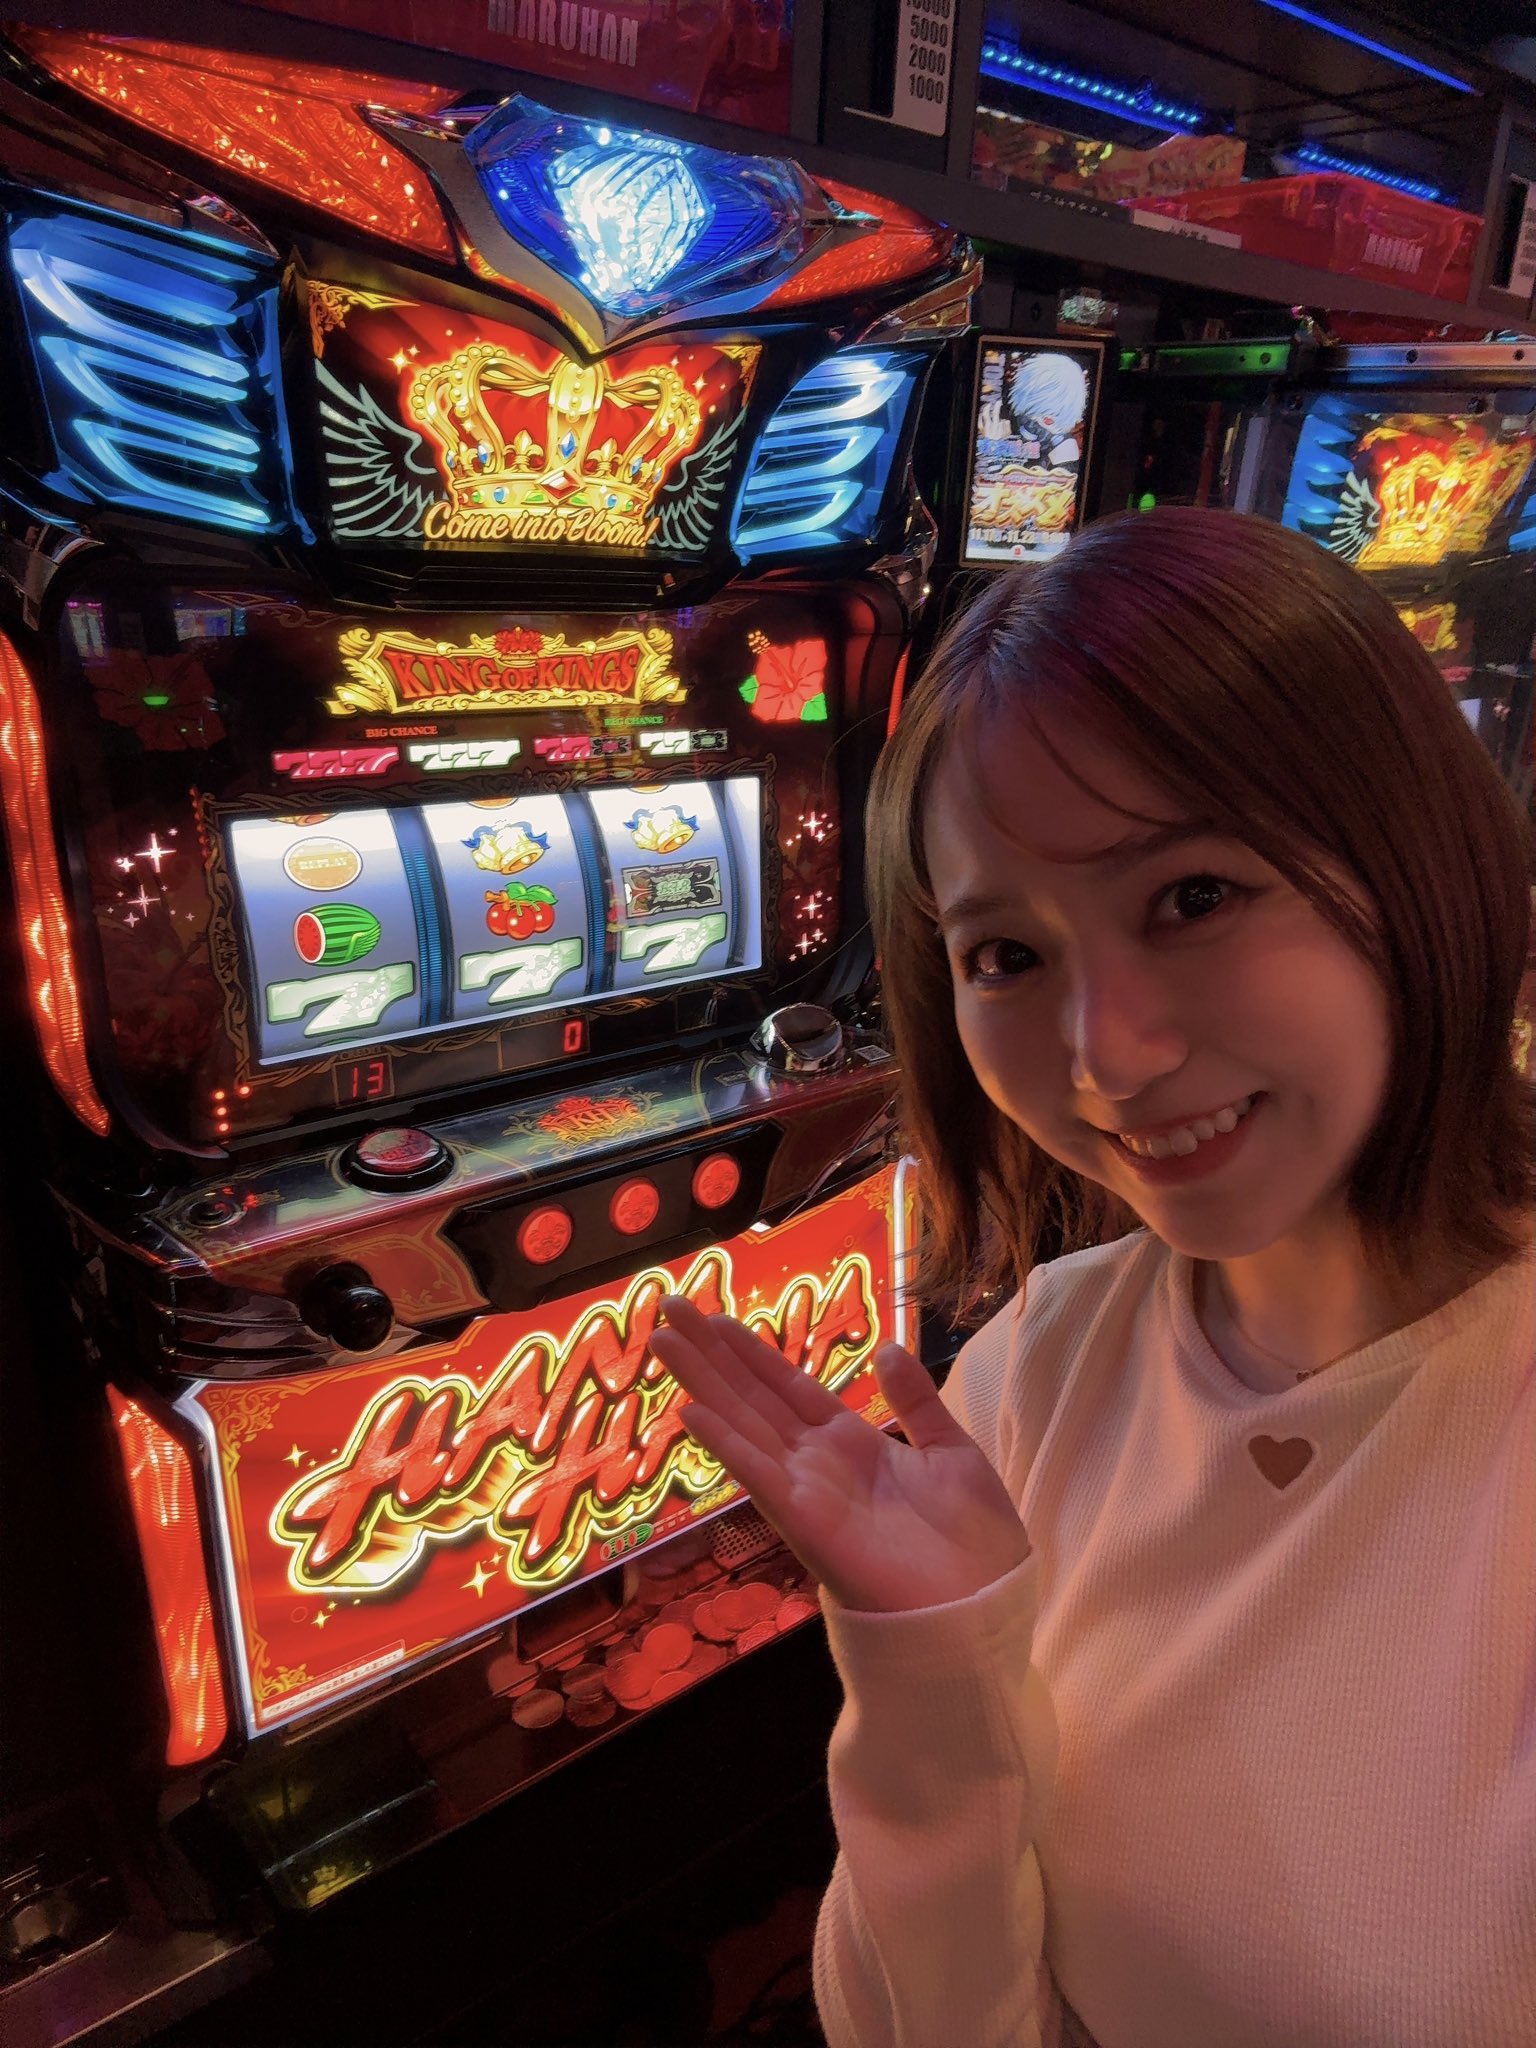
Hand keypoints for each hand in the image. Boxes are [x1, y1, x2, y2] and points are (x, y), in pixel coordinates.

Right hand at [651, 1298, 1030, 1614]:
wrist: (984, 1605)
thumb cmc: (974, 1541)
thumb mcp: (951, 1451)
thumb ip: (916, 1401)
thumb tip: (886, 1347)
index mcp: (851, 1444)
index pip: (788, 1386)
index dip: (751, 1351)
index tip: (715, 1317)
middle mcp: (817, 1463)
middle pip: (752, 1396)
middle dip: (709, 1354)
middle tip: (668, 1307)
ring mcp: (806, 1491)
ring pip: (743, 1424)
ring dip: (702, 1382)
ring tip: (662, 1339)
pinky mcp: (805, 1521)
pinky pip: (758, 1475)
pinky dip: (725, 1444)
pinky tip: (690, 1412)